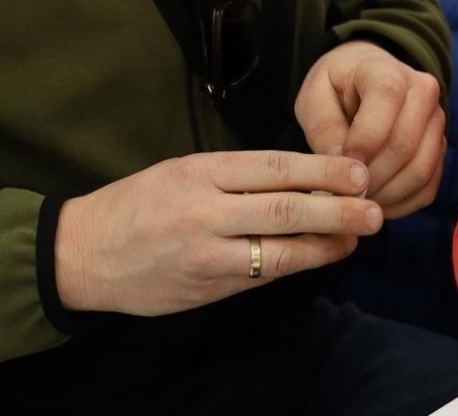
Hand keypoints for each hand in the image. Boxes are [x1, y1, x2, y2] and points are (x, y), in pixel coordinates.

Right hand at [55, 150, 380, 315]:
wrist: (83, 254)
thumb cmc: (139, 203)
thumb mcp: (183, 170)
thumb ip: (237, 174)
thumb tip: (304, 176)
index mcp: (201, 172)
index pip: (275, 168)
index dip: (323, 171)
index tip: (358, 173)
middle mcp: (204, 212)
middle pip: (285, 209)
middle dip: (337, 210)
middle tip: (375, 210)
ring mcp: (205, 255)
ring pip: (277, 251)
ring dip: (324, 246)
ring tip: (356, 238)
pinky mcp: (205, 289)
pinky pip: (259, 276)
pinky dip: (293, 266)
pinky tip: (318, 257)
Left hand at [296, 40, 445, 218]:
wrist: (364, 81)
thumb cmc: (336, 89)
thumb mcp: (315, 98)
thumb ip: (324, 129)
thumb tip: (343, 165)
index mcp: (387, 71)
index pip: (386, 101)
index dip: (363, 141)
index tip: (337, 166)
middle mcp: (423, 91)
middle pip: (405, 145)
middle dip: (370, 177)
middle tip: (341, 194)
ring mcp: (437, 122)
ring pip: (421, 170)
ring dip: (386, 195)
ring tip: (355, 202)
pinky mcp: (440, 149)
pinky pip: (428, 188)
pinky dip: (401, 204)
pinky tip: (373, 203)